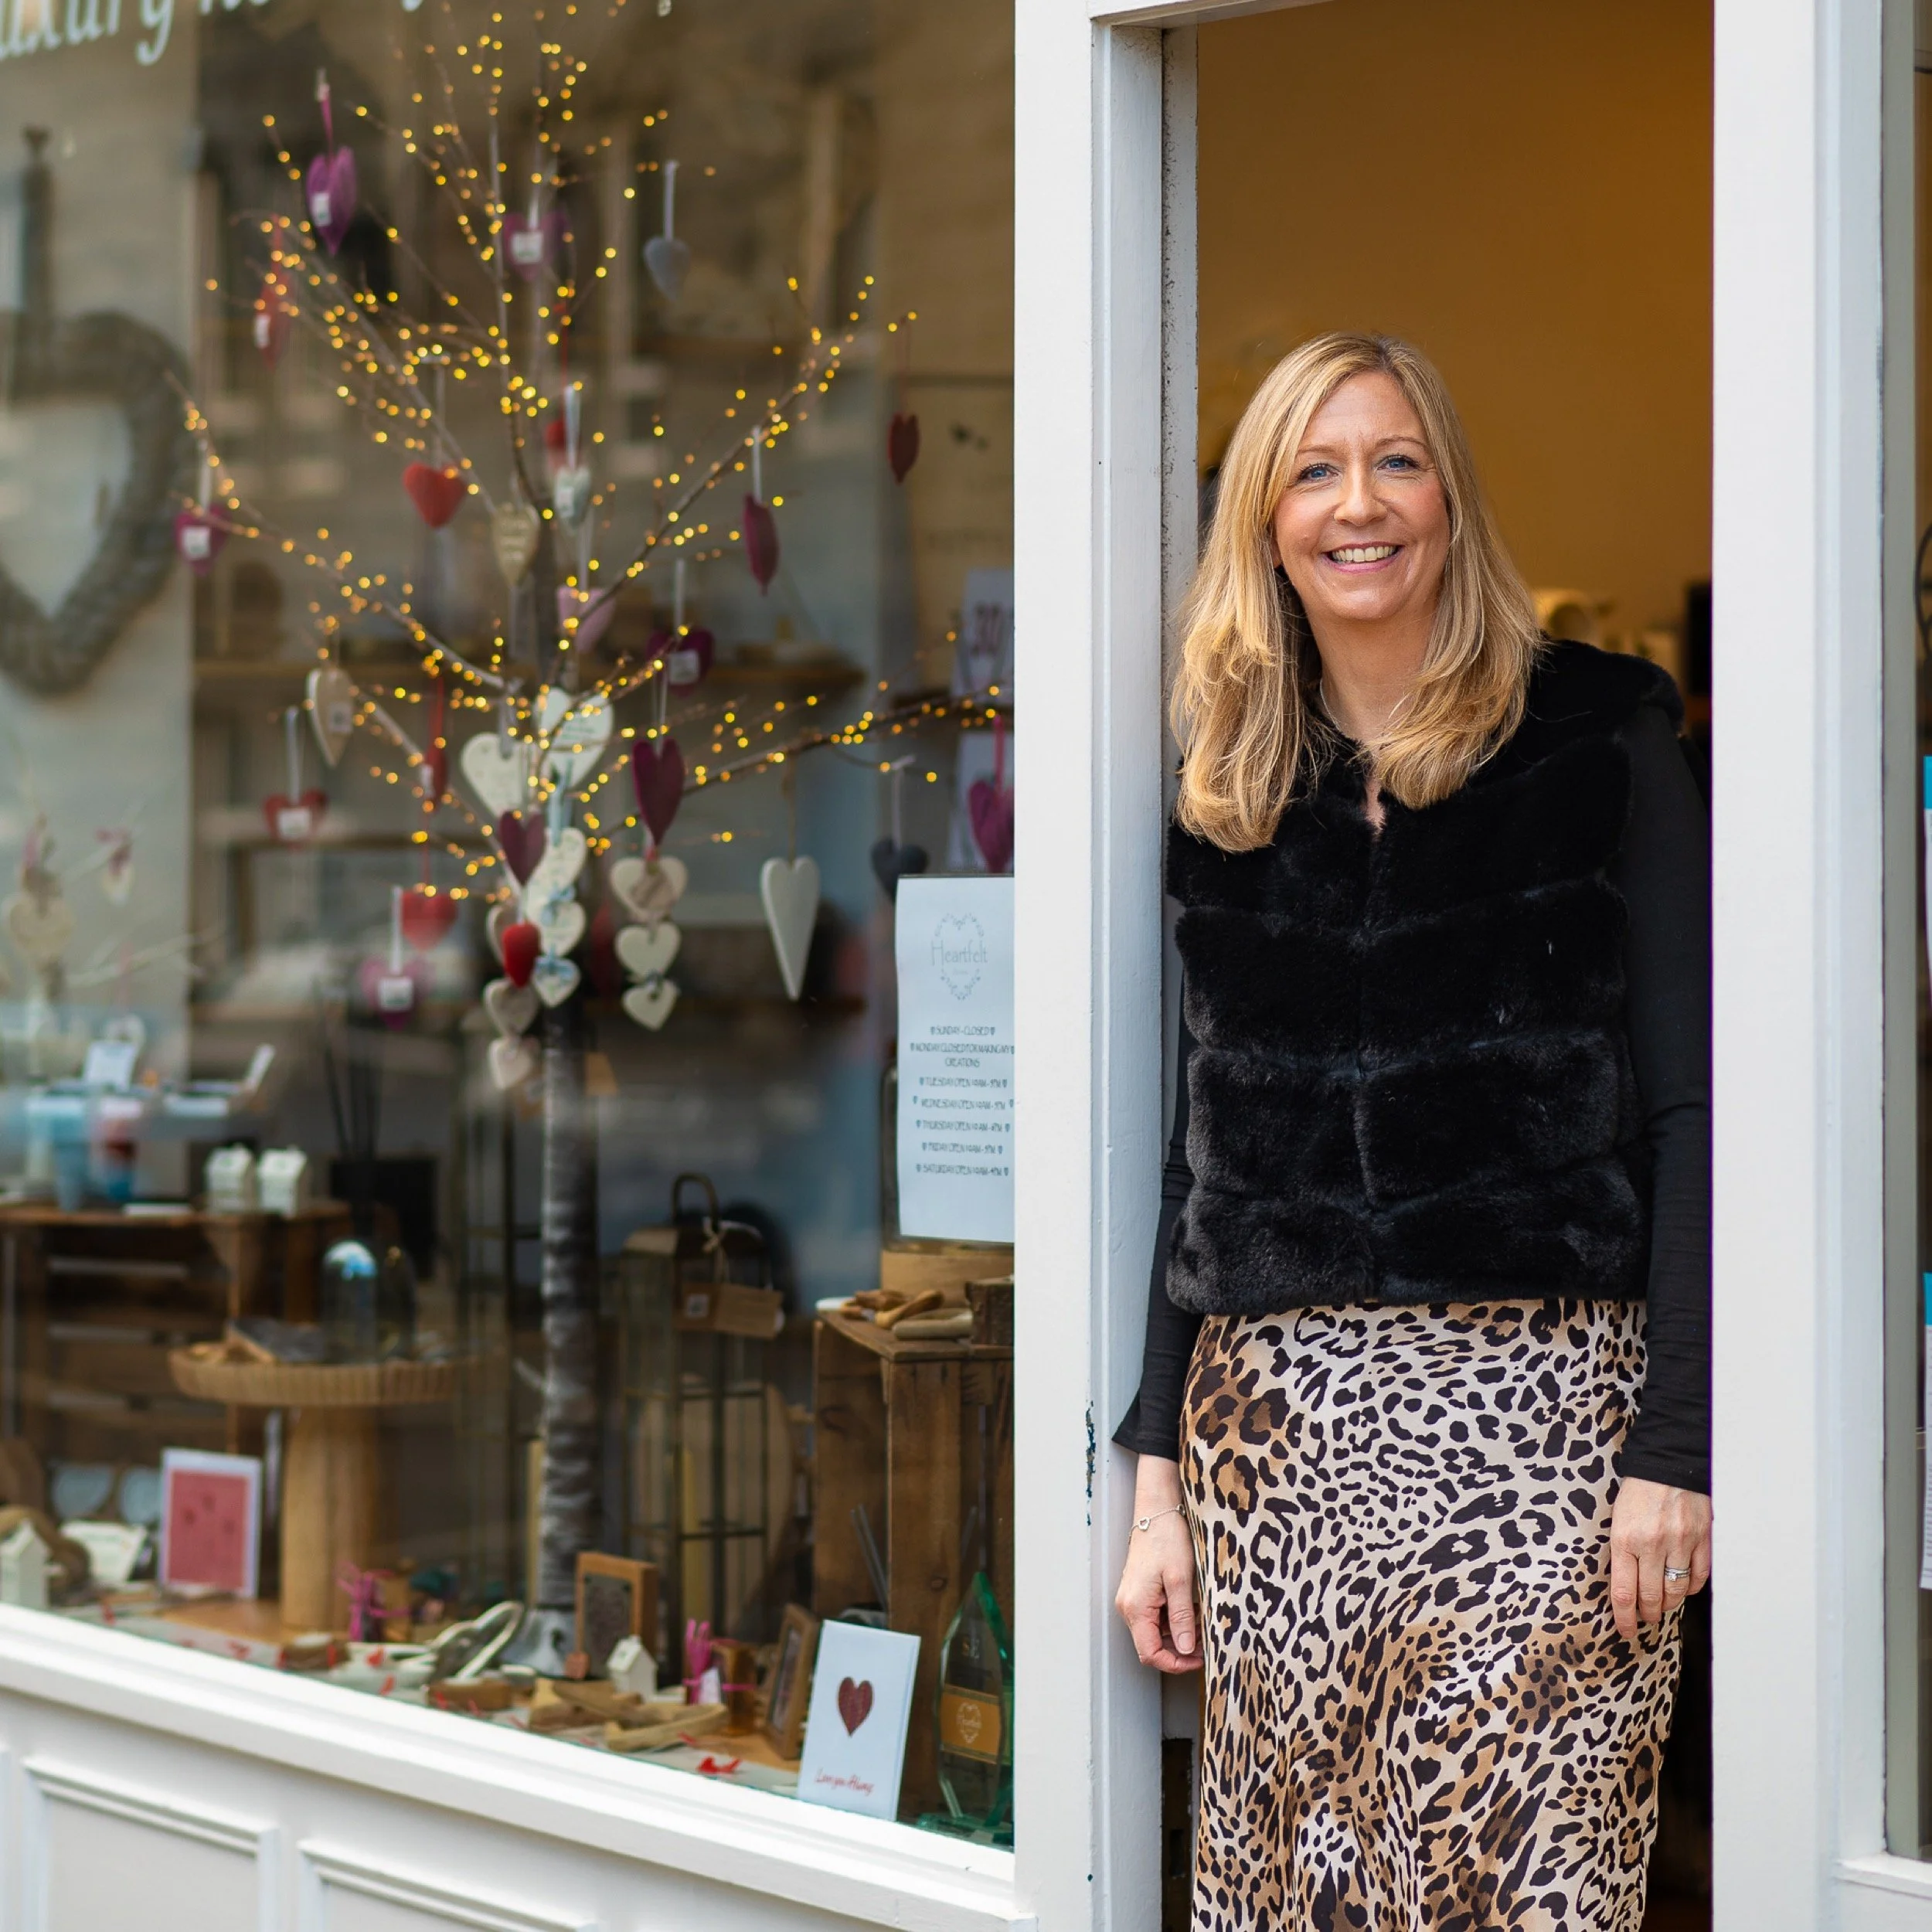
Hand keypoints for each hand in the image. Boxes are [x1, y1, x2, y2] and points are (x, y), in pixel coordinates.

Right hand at [1114, 1455, 1202, 1672]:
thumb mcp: (1180, 1580)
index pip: (1149, 1654)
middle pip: (1152, 1645)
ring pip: (1156, 1632)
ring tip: (1200, 1620)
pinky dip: (1175, 1619)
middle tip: (1205, 1639)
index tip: (1199, 1660)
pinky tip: (1191, 1608)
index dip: (1175, 1663)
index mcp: (1135, 1607)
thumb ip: (1181, 1618)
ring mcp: (1133, 1600)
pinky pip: (1157, 1617)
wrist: (1157, 1511)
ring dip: (1179, 1633)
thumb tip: (1186, 1650)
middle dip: (1180, 1648)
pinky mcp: (1140, 1593)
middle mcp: (1128, 1607)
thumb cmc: (1166, 1539)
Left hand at [1607, 1475, 1711, 1642]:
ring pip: (1676, 1592)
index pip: (1624, 1592)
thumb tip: (1626, 1587)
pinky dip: (1690, 1588)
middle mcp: (1652, 1544)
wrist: (1668, 1464)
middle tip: (1645, 1617)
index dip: (1624, 1618)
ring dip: (1668, 1605)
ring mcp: (1680, 1543)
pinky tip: (1682, 1587)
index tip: (1625, 1630)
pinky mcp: (1702, 1541)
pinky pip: (1698, 1578)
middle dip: (1647, 1614)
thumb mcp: (1618, 1519)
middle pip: (1651, 1598)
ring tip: (1662, 1605)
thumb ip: (1622, 1552)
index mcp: (1625, 1539)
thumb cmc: (1638, 1492)